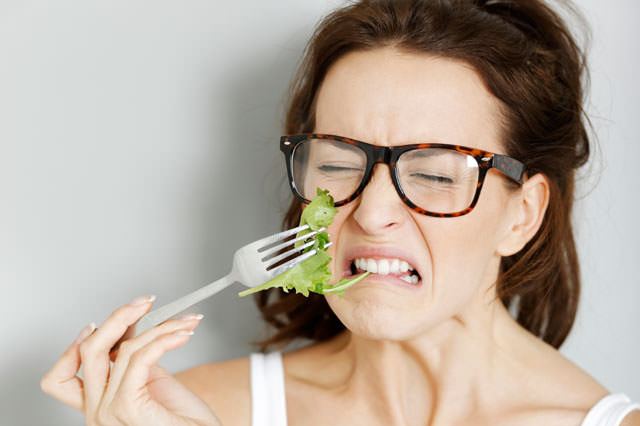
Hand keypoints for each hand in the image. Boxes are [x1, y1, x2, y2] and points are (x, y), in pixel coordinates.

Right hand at [41, 295, 221, 425]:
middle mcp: (97, 412)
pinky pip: (140, 359)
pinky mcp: (130, 409)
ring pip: (123, 349)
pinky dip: (165, 339)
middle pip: (89, 352)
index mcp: (99, 406)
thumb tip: (129, 326)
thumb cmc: (185, 420)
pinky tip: (182, 335)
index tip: (96, 323)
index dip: (73, 346)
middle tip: (144, 303)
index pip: (62, 377)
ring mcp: (110, 413)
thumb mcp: (152, 384)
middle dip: (118, 317)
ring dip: (161, 326)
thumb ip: (133, 361)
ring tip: (185, 323)